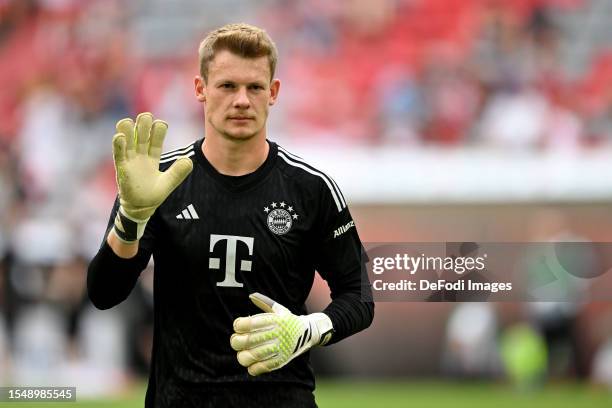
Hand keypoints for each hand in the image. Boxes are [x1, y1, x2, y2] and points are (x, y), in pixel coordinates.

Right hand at [112, 112, 192, 241]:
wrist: (140, 208)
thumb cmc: (153, 194)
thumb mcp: (169, 182)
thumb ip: (178, 172)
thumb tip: (189, 161)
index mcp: (153, 155)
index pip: (156, 138)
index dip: (158, 130)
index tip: (161, 124)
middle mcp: (140, 154)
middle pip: (141, 134)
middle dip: (143, 124)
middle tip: (146, 116)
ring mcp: (130, 159)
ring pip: (127, 140)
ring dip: (128, 129)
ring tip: (129, 122)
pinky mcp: (121, 167)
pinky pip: (118, 153)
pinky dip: (118, 144)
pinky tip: (120, 137)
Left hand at [230, 293, 333, 375]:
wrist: (308, 333)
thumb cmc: (288, 321)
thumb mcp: (279, 309)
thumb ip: (264, 302)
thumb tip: (251, 296)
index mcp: (274, 320)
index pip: (248, 324)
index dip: (238, 325)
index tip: (238, 326)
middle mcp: (276, 334)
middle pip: (247, 341)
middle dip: (236, 341)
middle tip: (237, 340)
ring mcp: (279, 349)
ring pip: (251, 356)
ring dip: (242, 356)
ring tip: (243, 353)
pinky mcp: (281, 361)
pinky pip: (261, 368)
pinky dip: (252, 367)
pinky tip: (252, 363)